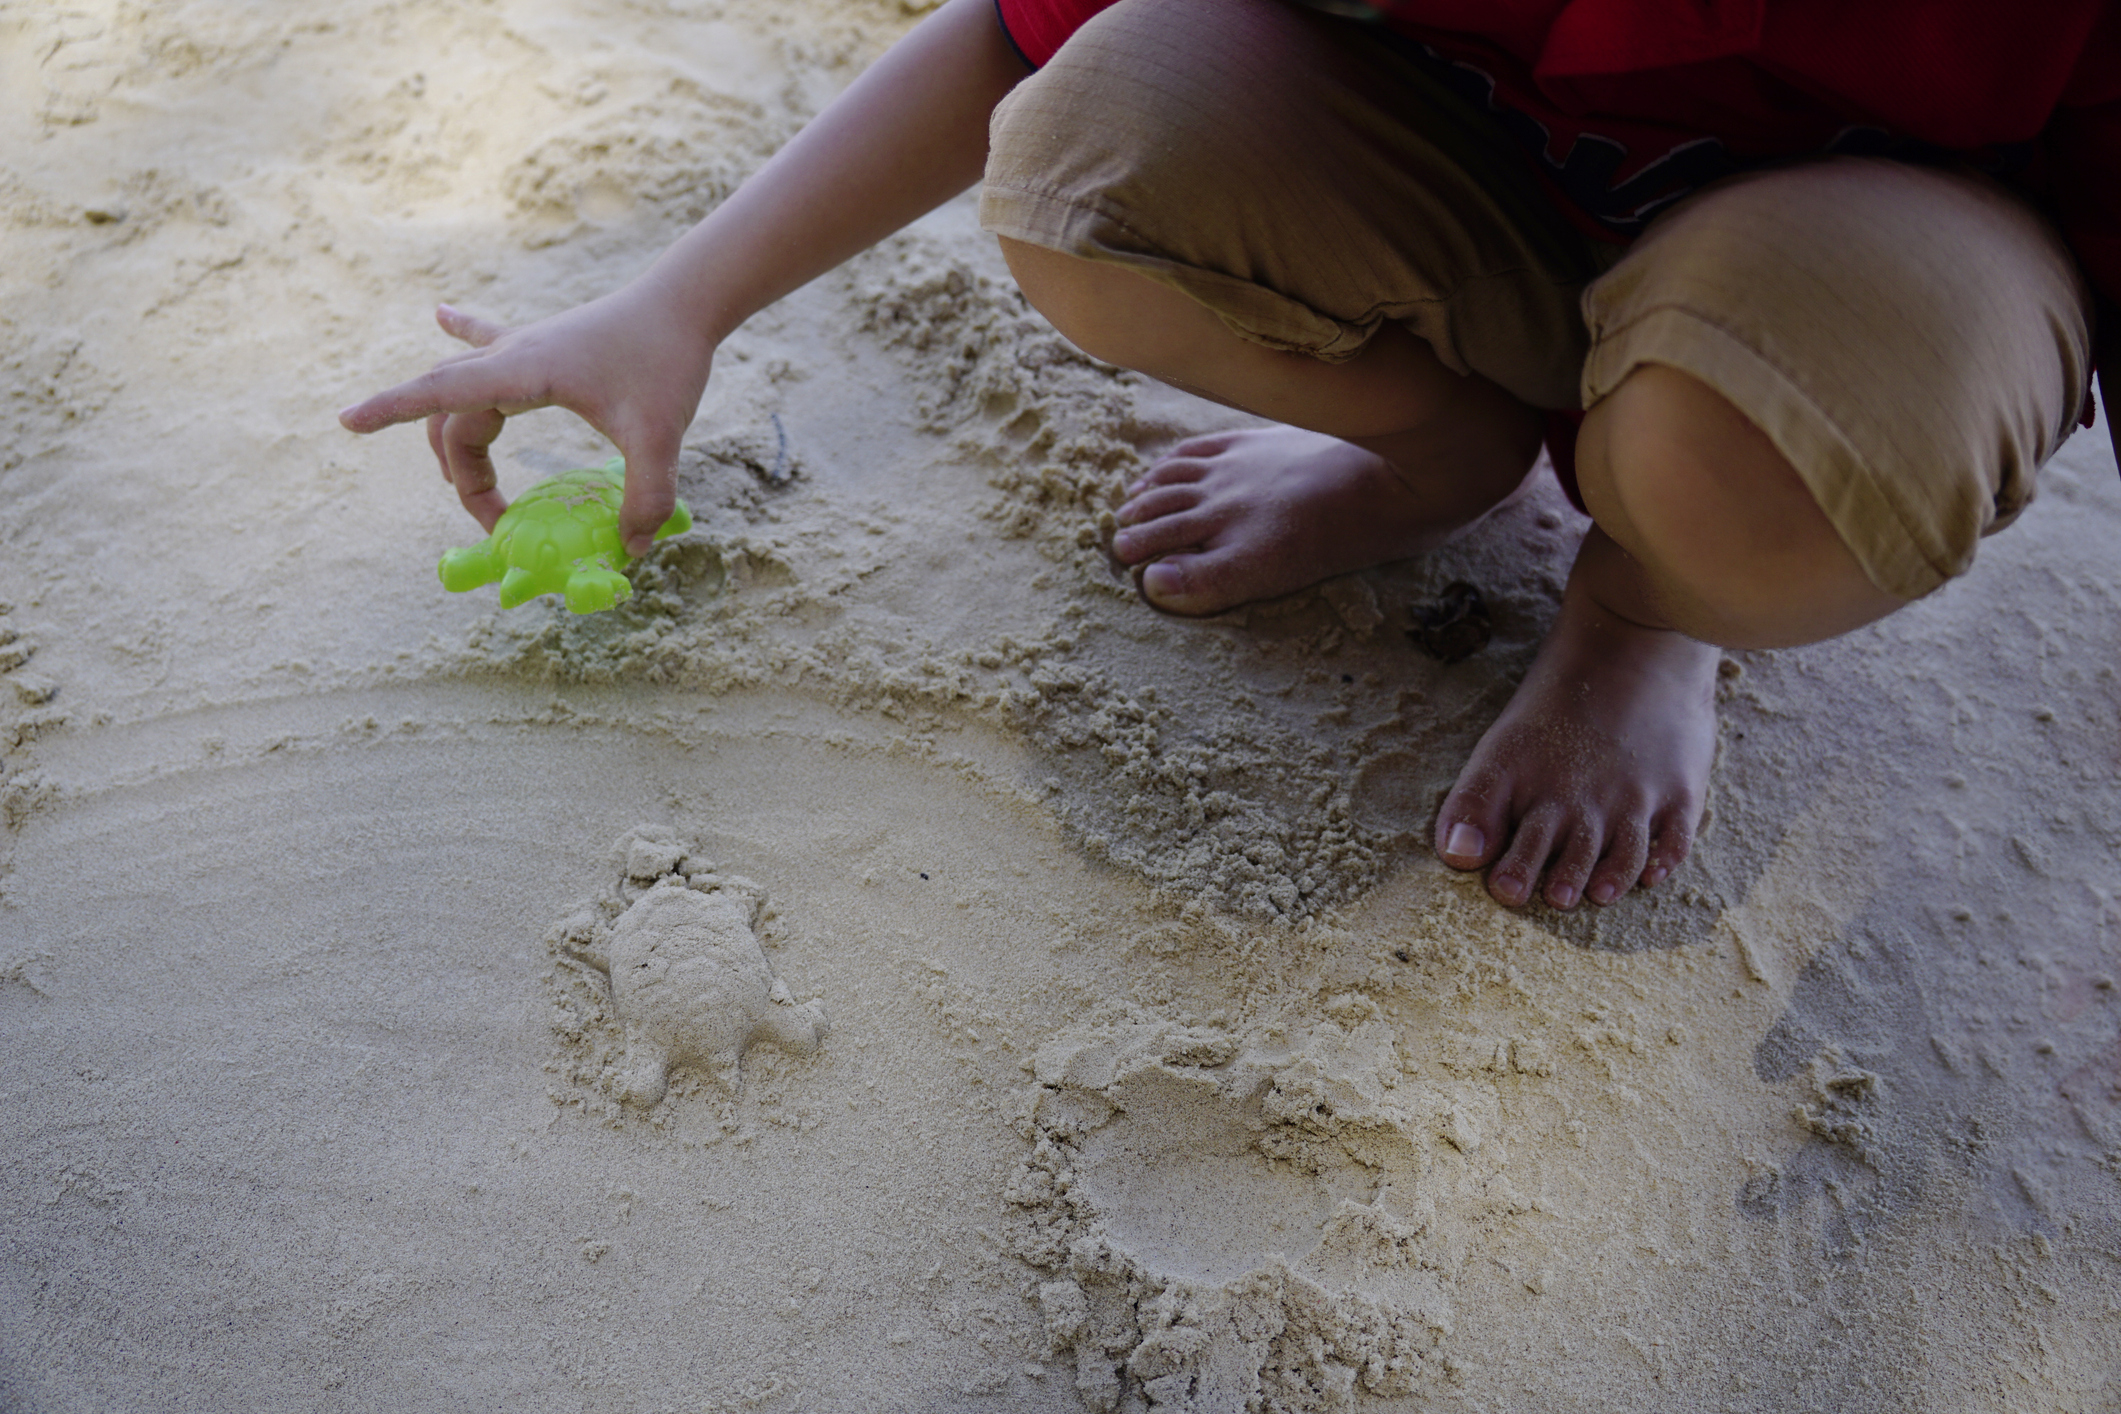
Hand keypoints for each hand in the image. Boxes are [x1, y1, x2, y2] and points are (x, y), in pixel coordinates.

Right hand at [339, 282, 714, 554]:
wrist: (685, 300)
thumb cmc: (668, 359)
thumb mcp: (661, 436)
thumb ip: (647, 495)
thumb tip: (631, 548)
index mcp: (523, 371)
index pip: (440, 393)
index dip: (392, 409)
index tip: (348, 423)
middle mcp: (512, 356)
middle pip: (455, 416)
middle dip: (461, 473)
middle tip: (498, 523)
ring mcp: (524, 346)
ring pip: (463, 390)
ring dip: (458, 436)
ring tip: (470, 485)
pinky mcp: (542, 344)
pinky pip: (486, 341)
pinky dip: (460, 334)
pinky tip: (439, 315)